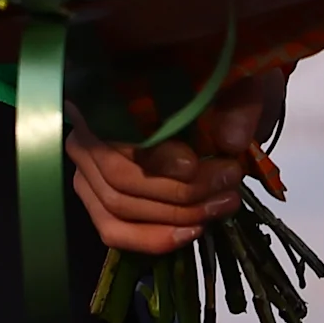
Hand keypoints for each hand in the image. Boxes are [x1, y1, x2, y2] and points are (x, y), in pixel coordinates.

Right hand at [67, 67, 284, 256]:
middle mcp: (86, 131)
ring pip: (117, 206)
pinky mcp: (96, 201)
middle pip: (120, 177)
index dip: (156, 156)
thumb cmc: (215, 89)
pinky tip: (190, 233)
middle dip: (179, 192)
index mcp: (109, 91)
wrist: (218, 102)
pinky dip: (151, 238)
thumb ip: (237, 106)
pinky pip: (113, 230)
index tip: (195, 166)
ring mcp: (87, 170)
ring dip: (174, 216)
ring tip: (221, 206)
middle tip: (227, 188)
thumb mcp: (233, 84)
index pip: (120, 133)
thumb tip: (232, 142)